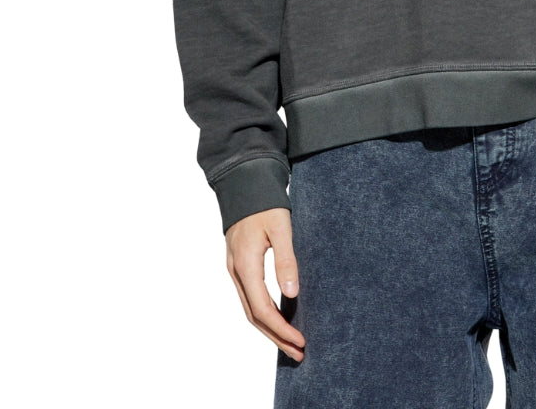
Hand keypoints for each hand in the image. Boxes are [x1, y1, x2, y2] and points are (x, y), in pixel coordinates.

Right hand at [225, 207, 305, 360]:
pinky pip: (249, 298)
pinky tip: (278, 318)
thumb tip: (291, 294)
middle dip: (276, 337)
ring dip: (269, 329)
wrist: (244, 182)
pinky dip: (263, 314)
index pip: (262, 309)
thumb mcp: (280, 227)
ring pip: (250, 309)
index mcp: (245, 265)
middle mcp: (236, 272)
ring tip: (291, 342)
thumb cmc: (264, 202)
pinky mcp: (239, 265)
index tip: (300, 341)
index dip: (281, 329)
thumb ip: (286, 260)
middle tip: (299, 353)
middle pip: (254, 316)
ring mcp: (235, 269)